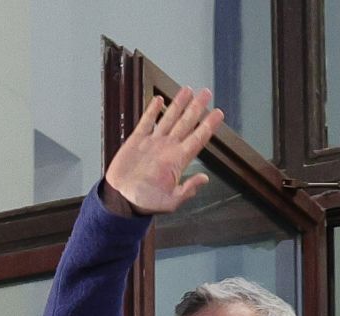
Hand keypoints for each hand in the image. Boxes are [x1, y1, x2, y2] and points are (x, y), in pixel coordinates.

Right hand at [103, 85, 223, 215]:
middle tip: (205, 92)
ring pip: (169, 118)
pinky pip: (147, 122)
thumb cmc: (145, 203)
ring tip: (187, 89)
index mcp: (177, 161)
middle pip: (186, 123)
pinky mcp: (136, 141)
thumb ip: (187, 190)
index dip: (208, 125)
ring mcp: (153, 143)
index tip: (219, 113)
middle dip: (196, 107)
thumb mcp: (169, 202)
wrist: (121, 200)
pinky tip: (159, 99)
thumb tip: (204, 179)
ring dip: (178, 104)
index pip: (197, 139)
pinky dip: (153, 111)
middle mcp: (167, 148)